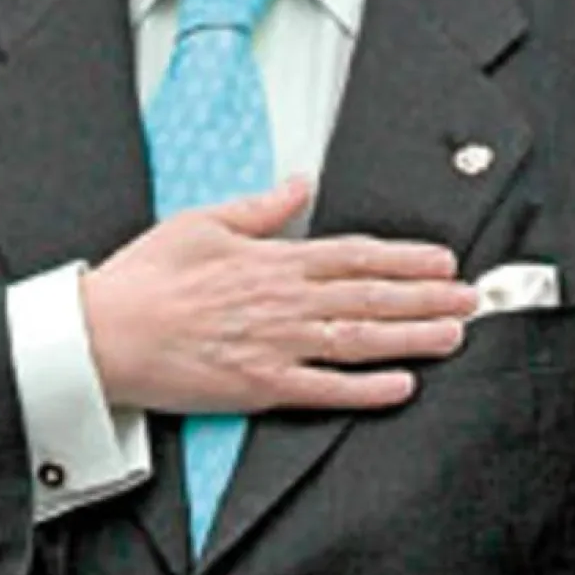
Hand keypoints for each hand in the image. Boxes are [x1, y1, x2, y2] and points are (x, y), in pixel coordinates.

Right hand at [81, 177, 479, 413]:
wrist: (104, 335)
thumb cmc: (144, 280)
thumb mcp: (201, 222)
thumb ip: (259, 208)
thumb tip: (298, 184)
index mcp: (272, 260)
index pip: (355, 256)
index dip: (405, 259)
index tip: (441, 260)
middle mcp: (284, 302)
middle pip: (371, 298)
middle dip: (427, 297)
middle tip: (470, 298)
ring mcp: (276, 346)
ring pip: (361, 340)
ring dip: (413, 337)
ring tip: (454, 335)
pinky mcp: (261, 387)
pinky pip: (326, 390)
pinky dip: (367, 389)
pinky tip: (402, 386)